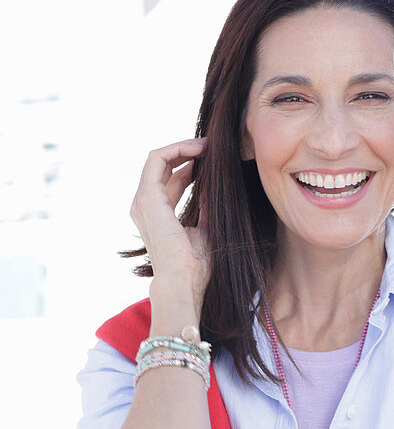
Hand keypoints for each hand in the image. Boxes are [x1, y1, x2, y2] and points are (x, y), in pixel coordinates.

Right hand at [130, 138, 211, 312]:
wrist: (183, 282)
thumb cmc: (195, 266)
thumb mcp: (206, 228)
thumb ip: (206, 203)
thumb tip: (215, 181)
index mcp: (158, 214)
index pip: (172, 180)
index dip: (191, 166)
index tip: (212, 160)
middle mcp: (145, 206)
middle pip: (164, 166)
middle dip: (187, 153)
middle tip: (212, 148)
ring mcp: (143, 201)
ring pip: (158, 158)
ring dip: (183, 147)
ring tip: (207, 146)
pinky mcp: (147, 197)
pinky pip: (158, 159)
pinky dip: (178, 150)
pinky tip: (199, 150)